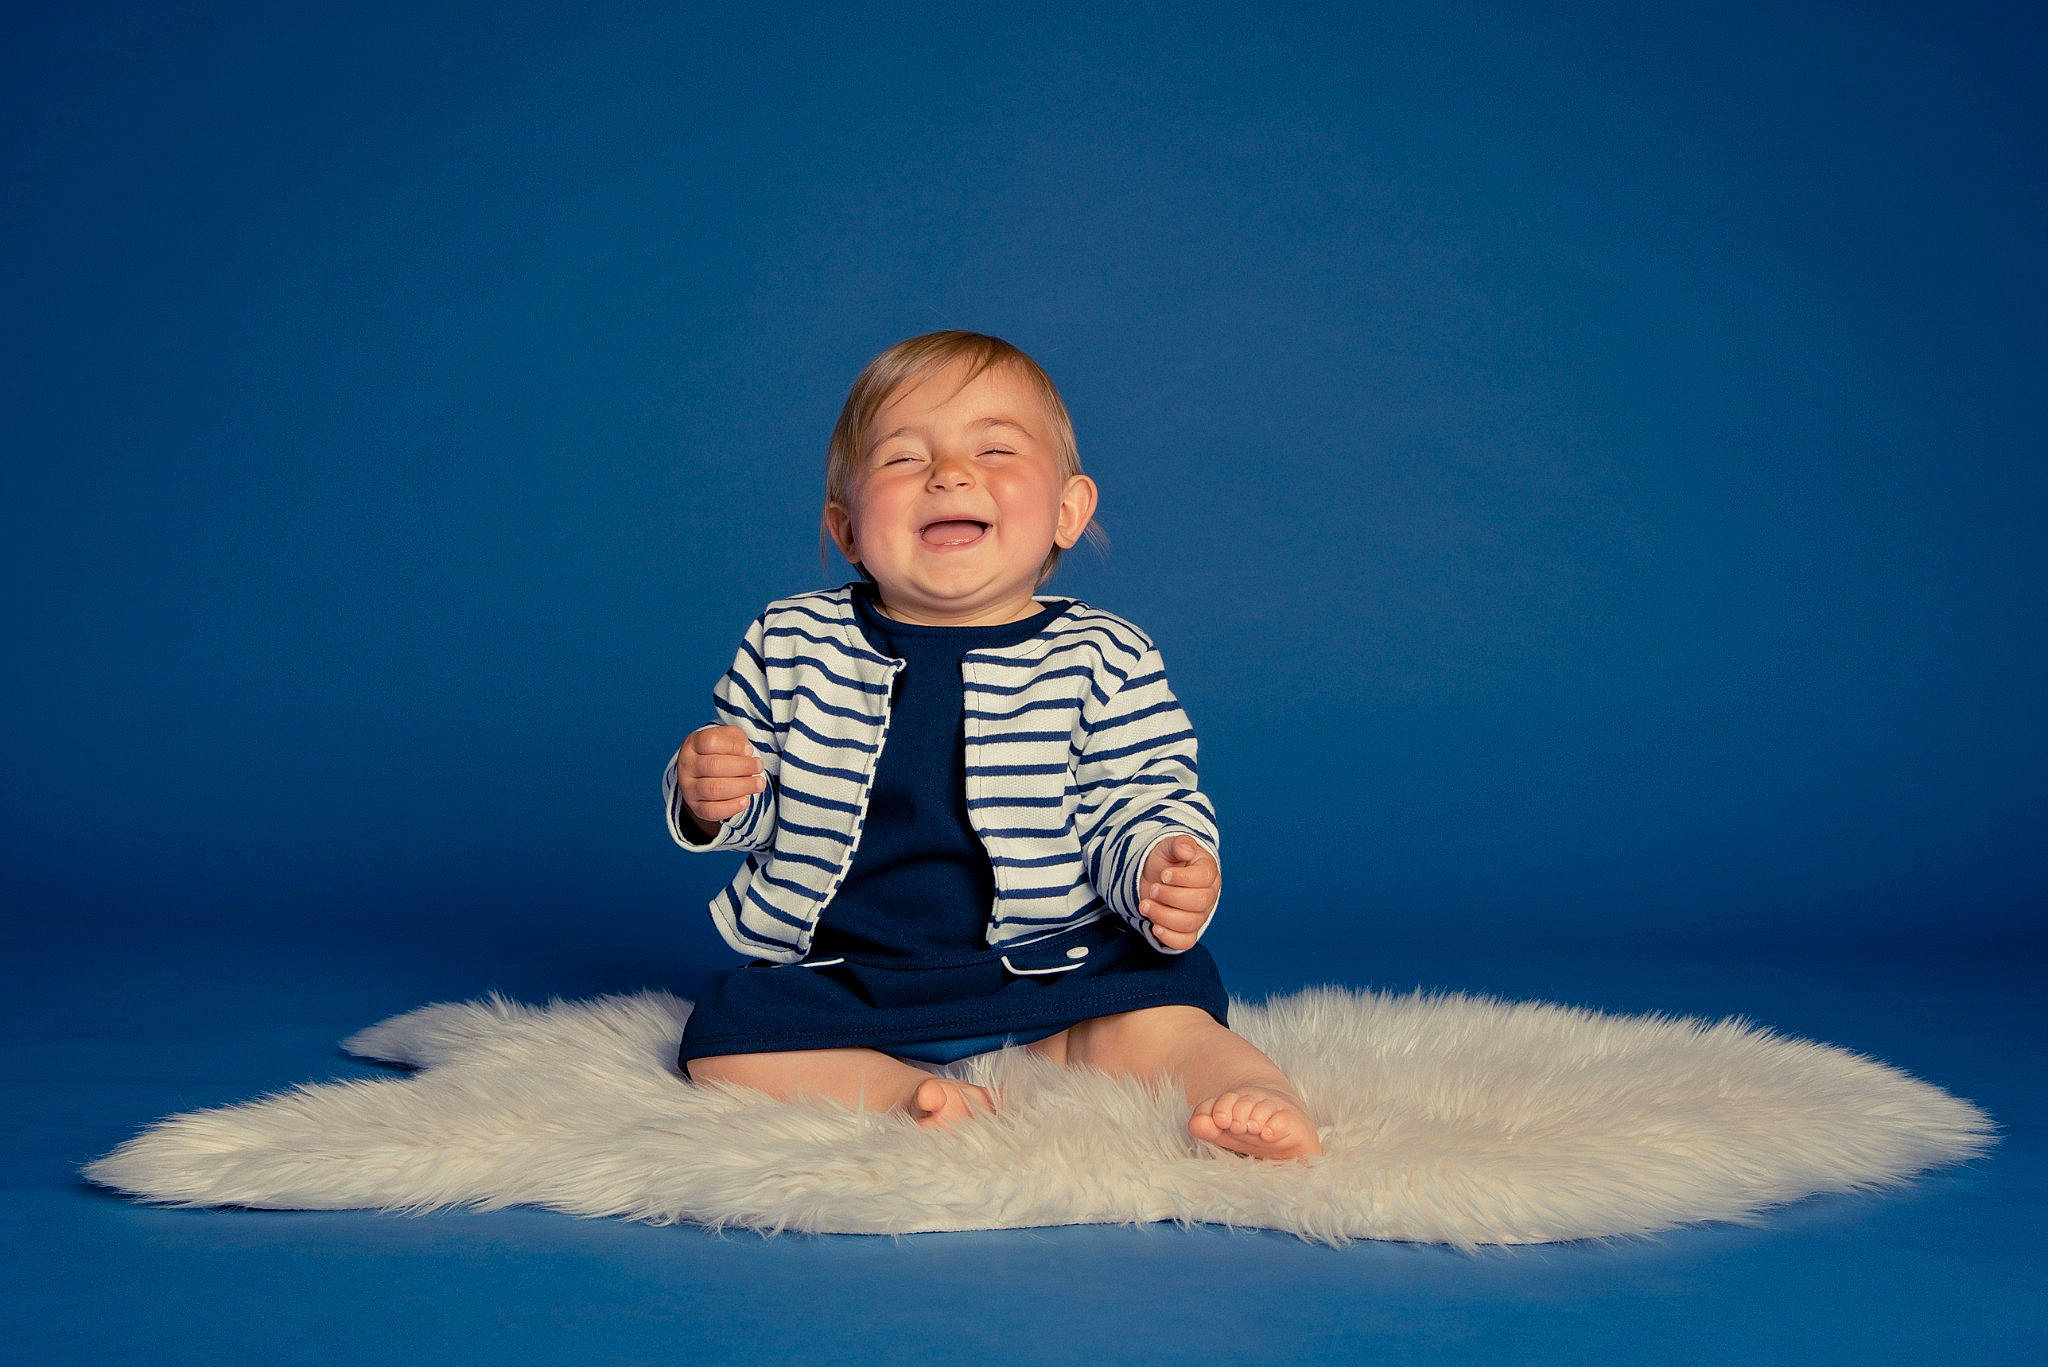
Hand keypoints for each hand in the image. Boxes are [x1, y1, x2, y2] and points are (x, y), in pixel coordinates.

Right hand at [677, 725, 765, 836]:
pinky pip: (712, 811)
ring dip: (741, 787)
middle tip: (759, 767)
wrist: (706, 774)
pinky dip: (731, 807)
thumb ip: (736, 739)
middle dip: (742, 767)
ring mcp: (689, 788)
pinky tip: (745, 800)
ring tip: (759, 784)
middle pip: (713, 766)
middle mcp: (687, 766)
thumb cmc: (722, 752)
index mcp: (693, 744)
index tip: (749, 750)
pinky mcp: (696, 807)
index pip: (709, 742)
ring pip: (714, 789)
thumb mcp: (728, 738)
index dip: (732, 747)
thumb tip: (745, 752)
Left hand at [1138, 834, 1218, 949]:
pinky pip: (1185, 942)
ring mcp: (1199, 916)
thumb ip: (1179, 844)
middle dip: (1170, 896)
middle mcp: (1208, 896)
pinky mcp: (1187, 932)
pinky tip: (1154, 927)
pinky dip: (1169, 937)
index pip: (1204, 878)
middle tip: (1153, 888)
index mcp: (1208, 872)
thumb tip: (1186, 849)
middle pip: (1198, 902)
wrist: (1155, 877)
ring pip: (1189, 923)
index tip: (1164, 874)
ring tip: (1145, 904)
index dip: (1182, 878)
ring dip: (1162, 915)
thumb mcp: (1169, 846)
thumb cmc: (1166, 861)